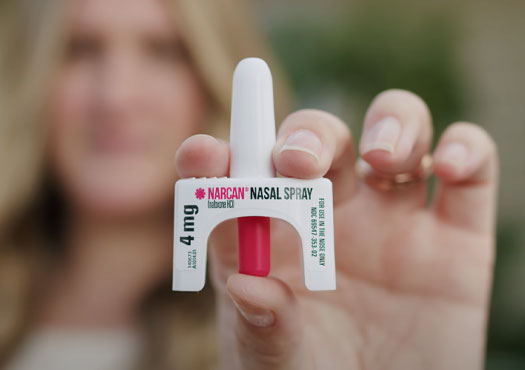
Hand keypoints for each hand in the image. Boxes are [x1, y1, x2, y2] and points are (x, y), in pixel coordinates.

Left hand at [175, 89, 497, 369]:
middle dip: (307, 136)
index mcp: (274, 235)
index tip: (204, 156)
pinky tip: (448, 167)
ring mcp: (394, 216)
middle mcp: (330, 211)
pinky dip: (465, 151)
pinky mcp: (455, 234)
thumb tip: (248, 286)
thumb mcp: (276, 364)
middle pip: (319, 138)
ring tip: (384, 157)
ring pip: (395, 129)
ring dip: (390, 124)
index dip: (217, 156)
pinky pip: (469, 167)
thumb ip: (263, 328)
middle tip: (296, 162)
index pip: (238, 174)